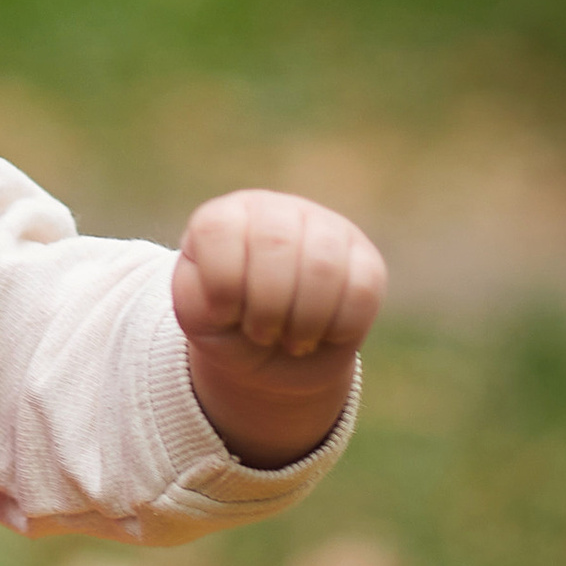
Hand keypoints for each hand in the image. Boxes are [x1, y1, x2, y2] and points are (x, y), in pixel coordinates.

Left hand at [173, 188, 384, 467]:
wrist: (271, 354)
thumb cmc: (227, 328)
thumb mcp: (199, 320)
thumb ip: (200, 300)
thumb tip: (230, 294)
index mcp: (224, 218)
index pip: (218, 230)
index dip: (223, 285)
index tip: (225, 314)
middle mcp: (276, 211)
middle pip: (275, 243)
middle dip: (267, 307)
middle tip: (262, 334)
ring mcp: (326, 229)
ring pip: (324, 267)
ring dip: (304, 322)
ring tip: (292, 339)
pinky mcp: (365, 260)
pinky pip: (363, 291)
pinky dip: (339, 329)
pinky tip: (323, 333)